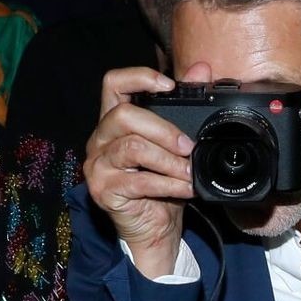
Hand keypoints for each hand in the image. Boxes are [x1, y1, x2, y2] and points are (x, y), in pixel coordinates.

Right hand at [83, 64, 201, 277]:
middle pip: (124, 115)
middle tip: (188, 146)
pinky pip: (139, 180)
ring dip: (168, 160)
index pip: (113, 84)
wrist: (155, 230)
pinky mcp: (103, 190)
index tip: (169, 85)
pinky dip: (168, 184)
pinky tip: (185, 188)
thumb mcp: (177, 145)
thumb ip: (185, 107)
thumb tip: (202, 70)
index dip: (139, 77)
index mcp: (114, 122)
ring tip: (188, 171)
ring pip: (132, 147)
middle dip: (163, 129)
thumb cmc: (162, 186)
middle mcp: (100, 140)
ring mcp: (98, 165)